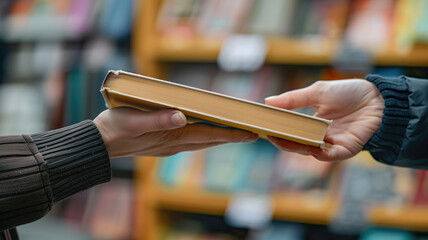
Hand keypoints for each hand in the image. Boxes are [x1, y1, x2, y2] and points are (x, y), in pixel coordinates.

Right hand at [94, 107, 257, 157]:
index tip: (250, 133)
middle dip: (231, 136)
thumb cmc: (113, 129)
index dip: (230, 134)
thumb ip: (157, 120)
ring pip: (201, 140)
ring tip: (237, 131)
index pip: (207, 135)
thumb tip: (182, 116)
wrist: (98, 144)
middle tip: (252, 132)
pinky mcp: (163, 142)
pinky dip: (204, 135)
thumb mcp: (133, 121)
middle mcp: (174, 143)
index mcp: (170, 137)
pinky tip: (208, 130)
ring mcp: (169, 144)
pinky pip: (191, 139)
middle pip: (209, 139)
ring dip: (220, 136)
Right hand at [265, 79, 383, 160]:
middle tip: (269, 134)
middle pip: (295, 143)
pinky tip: (308, 147)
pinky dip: (318, 153)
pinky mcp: (345, 150)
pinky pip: (328, 156)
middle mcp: (318, 136)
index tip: (263, 126)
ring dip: (295, 147)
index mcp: (311, 123)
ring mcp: (331, 144)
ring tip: (282, 139)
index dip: (277, 129)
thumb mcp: (317, 92)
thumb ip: (293, 99)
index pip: (289, 130)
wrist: (378, 98)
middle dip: (281, 140)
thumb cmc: (349, 93)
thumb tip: (268, 101)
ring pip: (308, 151)